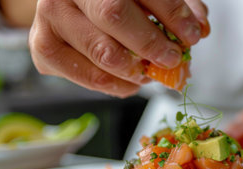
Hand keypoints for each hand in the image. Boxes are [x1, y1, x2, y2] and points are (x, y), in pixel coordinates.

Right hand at [29, 0, 208, 97]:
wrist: (68, 7)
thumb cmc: (110, 1)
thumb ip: (174, 6)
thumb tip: (199, 28)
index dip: (173, 14)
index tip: (192, 34)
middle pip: (114, 15)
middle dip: (152, 43)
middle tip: (172, 59)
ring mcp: (50, 19)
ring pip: (104, 54)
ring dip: (139, 71)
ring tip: (151, 72)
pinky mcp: (44, 50)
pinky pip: (91, 79)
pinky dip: (120, 86)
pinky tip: (132, 81)